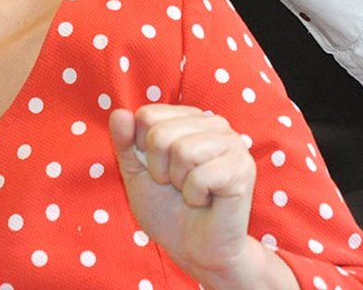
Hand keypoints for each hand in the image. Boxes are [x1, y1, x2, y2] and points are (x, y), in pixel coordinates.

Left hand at [109, 105, 267, 286]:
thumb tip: (119, 112)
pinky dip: (195, 196)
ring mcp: (233, 143)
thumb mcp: (136, 174)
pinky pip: (200, 176)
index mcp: (190, 118)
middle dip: (159, 169)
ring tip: (192, 191)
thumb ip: (125, 143)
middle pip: (160, 133)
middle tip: (176, 186)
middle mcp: (215, 123)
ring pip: (182, 150)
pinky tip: (207, 200)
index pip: (147, 114)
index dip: (142, 149)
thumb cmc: (168, 210)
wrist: (195, 250)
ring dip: (179, 182)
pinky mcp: (243, 167)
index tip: (158, 170)